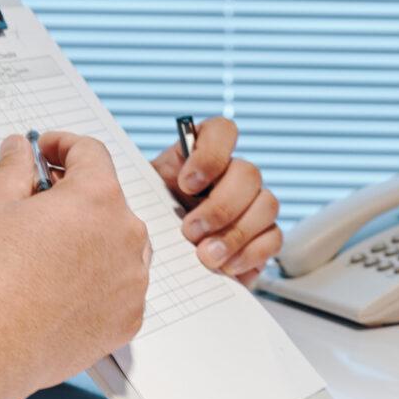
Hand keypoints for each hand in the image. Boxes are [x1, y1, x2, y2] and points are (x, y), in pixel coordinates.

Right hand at [0, 131, 149, 394]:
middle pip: (107, 199)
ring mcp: (133, 280)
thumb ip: (13, 167)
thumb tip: (19, 148)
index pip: (91, 152)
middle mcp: (127, 235)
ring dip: (92, 239)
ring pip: (119, 244)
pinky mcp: (129, 318)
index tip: (46, 152)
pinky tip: (63, 289)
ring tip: (50, 252)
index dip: (63, 145)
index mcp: (97, 197)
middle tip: (39, 205)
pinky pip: (120, 287)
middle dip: (75, 196)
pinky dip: (99, 282)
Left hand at [150, 115, 281, 285]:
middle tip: (190, 232)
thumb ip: (147, 183)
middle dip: (220, 207)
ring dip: (236, 233)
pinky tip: (225, 267)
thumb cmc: (149, 220)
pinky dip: (251, 254)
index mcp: (202, 154)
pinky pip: (274, 239)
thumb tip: (123, 175)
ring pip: (268, 205)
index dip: (210, 154)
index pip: (222, 131)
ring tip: (206, 257)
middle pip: (249, 173)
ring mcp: (254, 204)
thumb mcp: (142, 195)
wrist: (160, 259)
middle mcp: (233, 174)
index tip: (186, 184)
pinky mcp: (264, 237)